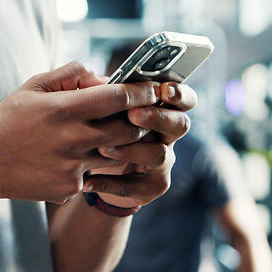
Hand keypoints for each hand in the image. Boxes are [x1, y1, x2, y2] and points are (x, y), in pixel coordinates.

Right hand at [0, 61, 165, 203]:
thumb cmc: (7, 121)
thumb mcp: (32, 87)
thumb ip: (69, 75)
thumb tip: (102, 75)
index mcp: (64, 109)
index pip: (119, 98)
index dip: (141, 92)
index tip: (151, 88)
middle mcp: (73, 139)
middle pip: (129, 130)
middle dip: (140, 121)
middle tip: (140, 115)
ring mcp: (73, 167)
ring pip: (117, 156)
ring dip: (121, 146)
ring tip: (109, 137)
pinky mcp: (70, 188)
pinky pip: (94, 175)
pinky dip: (91, 167)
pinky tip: (71, 162)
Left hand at [83, 81, 195, 207]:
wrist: (89, 168)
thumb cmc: (97, 127)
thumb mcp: (100, 107)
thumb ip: (107, 94)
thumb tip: (102, 84)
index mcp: (161, 110)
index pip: (184, 99)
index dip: (180, 94)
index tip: (164, 89)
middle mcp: (167, 135)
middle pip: (180, 125)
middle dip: (158, 118)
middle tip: (133, 114)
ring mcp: (162, 162)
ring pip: (158, 155)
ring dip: (130, 150)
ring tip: (102, 148)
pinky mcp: (151, 187)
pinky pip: (135, 186)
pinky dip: (109, 183)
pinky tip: (87, 181)